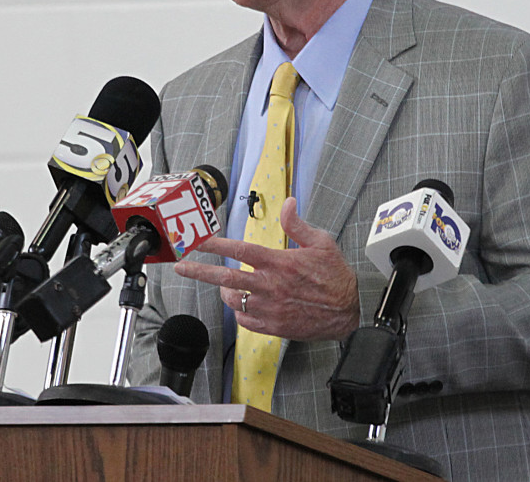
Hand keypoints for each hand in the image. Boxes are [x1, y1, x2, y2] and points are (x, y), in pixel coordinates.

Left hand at [174, 197, 359, 340]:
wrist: (348, 312)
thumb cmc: (335, 276)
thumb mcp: (321, 243)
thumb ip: (298, 224)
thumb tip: (289, 203)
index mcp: (279, 263)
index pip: (240, 250)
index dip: (216, 244)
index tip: (198, 240)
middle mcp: (270, 285)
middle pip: (226, 277)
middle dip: (199, 271)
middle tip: (182, 266)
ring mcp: (270, 307)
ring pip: (232, 299)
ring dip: (224, 290)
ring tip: (226, 284)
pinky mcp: (273, 325)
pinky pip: (244, 320)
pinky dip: (239, 311)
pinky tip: (243, 303)